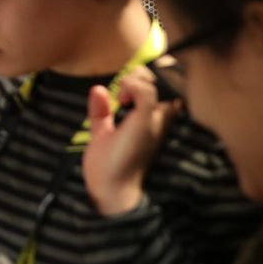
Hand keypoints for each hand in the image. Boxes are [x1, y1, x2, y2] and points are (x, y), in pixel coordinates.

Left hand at [81, 66, 178, 215]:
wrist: (108, 189)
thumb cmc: (108, 166)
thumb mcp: (102, 132)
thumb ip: (101, 112)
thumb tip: (98, 88)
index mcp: (151, 119)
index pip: (162, 86)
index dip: (145, 77)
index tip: (122, 89)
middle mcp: (158, 118)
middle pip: (164, 78)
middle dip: (139, 74)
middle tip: (121, 93)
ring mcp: (153, 120)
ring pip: (156, 82)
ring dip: (133, 80)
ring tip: (120, 100)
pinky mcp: (144, 123)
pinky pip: (146, 92)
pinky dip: (131, 86)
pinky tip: (120, 100)